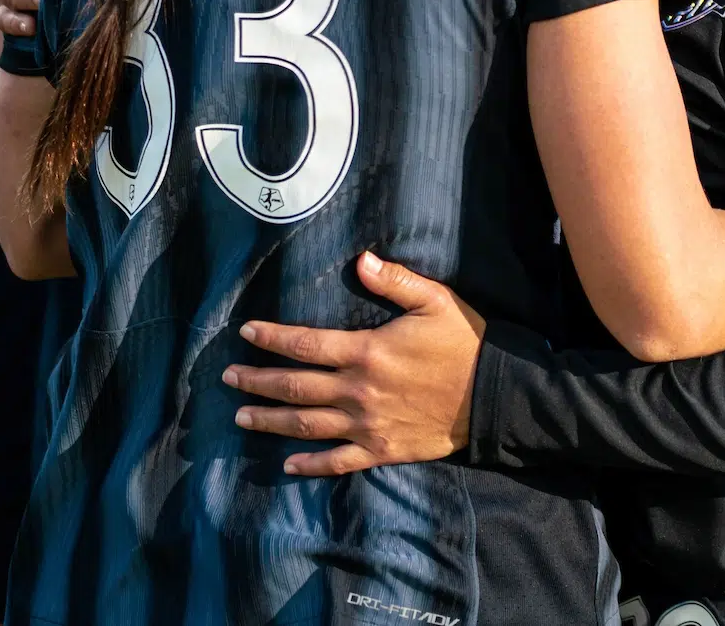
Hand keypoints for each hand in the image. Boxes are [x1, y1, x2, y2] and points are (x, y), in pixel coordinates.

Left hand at [226, 251, 486, 478]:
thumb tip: (361, 259)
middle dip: (258, 381)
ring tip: (242, 417)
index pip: (306, 344)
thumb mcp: (435, 301)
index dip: (272, 338)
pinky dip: (311, 465)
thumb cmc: (466, 344)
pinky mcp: (382, 450)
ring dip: (270, 421)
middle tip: (229, 378)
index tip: (246, 332)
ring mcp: (367, 425)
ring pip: (306, 425)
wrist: (496, 396)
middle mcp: (358, 391)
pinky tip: (288, 465)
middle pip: (295, 387)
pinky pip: (338, 462)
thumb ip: (395, 280)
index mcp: (367, 351)